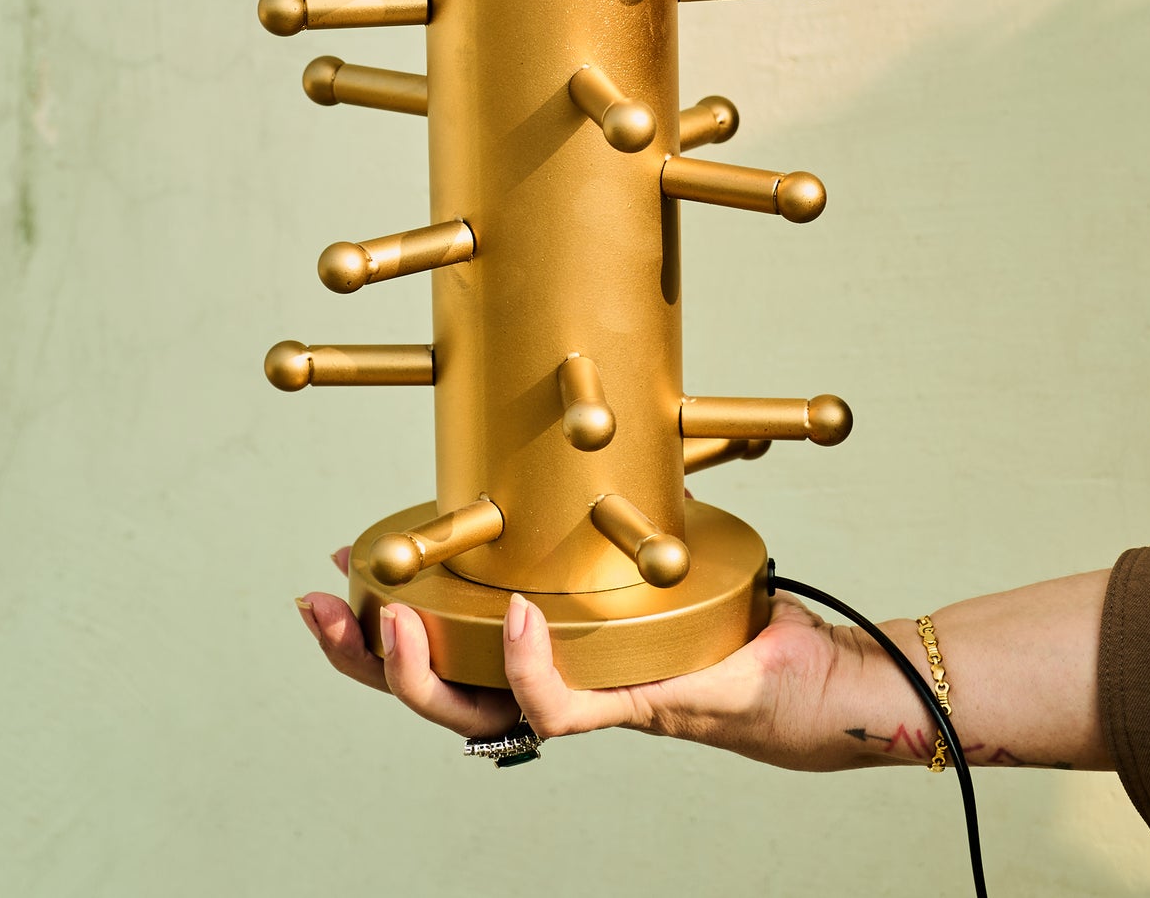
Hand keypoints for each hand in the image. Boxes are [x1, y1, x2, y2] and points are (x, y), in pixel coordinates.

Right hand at [298, 545, 872, 770]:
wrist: (824, 676)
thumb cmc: (742, 618)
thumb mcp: (652, 548)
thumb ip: (603, 516)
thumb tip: (556, 437)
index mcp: (552, 651)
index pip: (442, 648)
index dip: (376, 625)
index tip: (329, 575)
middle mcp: (561, 685)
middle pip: (436, 694)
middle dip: (367, 656)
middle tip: (325, 609)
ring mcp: (596, 703)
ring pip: (478, 713)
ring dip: (422, 671)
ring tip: (396, 618)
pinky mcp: (640, 705)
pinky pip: (563, 707)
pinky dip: (528, 665)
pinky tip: (512, 618)